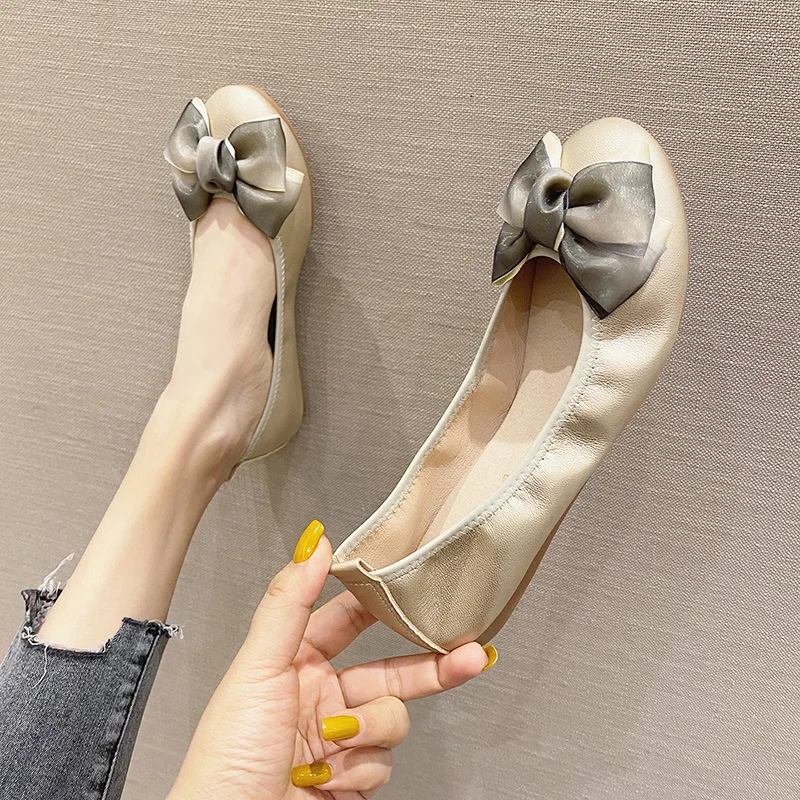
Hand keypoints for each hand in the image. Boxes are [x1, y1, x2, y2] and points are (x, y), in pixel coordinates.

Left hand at [167, 522, 494, 798]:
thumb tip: (312, 543)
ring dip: (370, 730)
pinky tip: (328, 778)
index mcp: (295, 660)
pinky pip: (383, 763)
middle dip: (429, 665)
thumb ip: (289, 602)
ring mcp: (337, 739)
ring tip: (336, 742)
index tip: (417, 588)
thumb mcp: (257, 668)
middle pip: (389, 670)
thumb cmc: (227, 756)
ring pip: (391, 719)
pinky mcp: (350, 778)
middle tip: (468, 653)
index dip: (382, 604)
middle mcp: (319, 695)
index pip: (349, 619)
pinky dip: (360, 770)